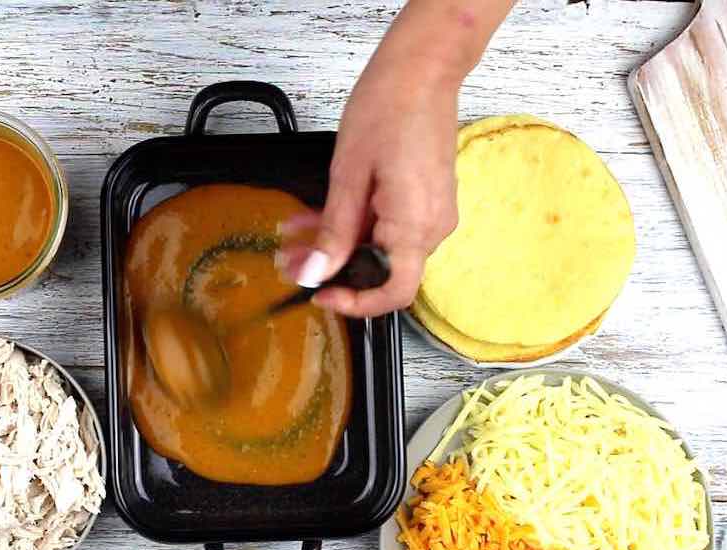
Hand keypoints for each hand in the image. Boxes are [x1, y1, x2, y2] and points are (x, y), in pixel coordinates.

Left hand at [279, 0, 514, 316]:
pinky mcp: (425, 200)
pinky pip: (389, 226)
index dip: (355, 303)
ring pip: (380, 248)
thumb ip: (334, 232)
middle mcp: (432, 226)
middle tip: (293, 260)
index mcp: (415, 225)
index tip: (320, 295)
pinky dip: (356, 225)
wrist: (423, 69)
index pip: (392, 292)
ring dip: (339, 244)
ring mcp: (432, 213)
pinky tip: (319, 215)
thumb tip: (317, 273)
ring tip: (296, 233)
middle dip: (334, 269)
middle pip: (382, 271)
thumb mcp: (348, 175)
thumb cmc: (390, 107)